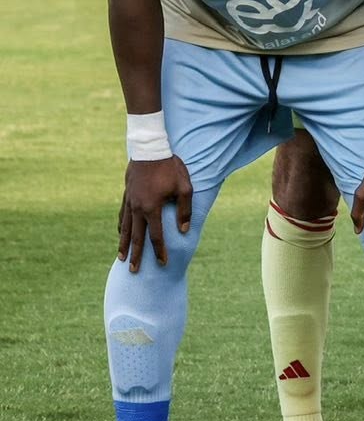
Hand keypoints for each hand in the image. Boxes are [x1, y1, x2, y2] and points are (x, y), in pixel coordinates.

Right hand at [118, 156, 193, 271]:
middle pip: (136, 237)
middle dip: (136, 255)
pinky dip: (121, 227)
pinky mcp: (127, 195)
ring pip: (125, 228)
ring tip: (121, 258)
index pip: (156, 236)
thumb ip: (184, 210)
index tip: (162, 264)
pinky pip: (122, 216)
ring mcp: (129, 202)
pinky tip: (120, 233)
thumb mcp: (185, 187)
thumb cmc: (170, 167)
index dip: (159, 251)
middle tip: (133, 271)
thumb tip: (183, 230)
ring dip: (123, 244)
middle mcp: (137, 208)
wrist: (149, 149)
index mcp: (152, 208)